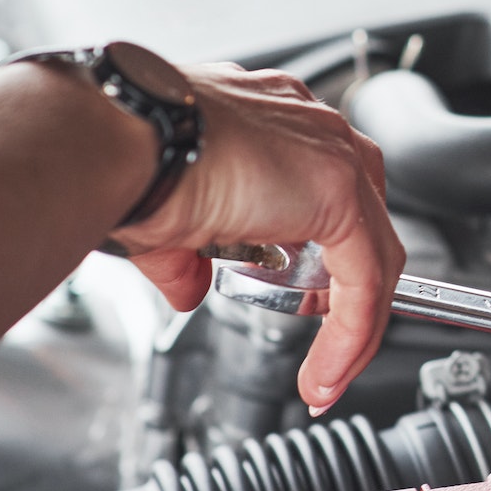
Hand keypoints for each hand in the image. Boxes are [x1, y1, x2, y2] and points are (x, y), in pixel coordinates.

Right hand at [109, 63, 404, 410]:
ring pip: (375, 253)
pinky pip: (367, 279)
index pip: (327, 189)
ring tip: (328, 369)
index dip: (323, 253)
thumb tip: (189, 291)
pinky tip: (327, 371)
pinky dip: (353, 333)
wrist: (115, 140)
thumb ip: (189, 259)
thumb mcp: (166, 222)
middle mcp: (311, 126)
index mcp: (275, 119)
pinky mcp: (340, 190)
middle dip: (347, 284)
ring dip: (357, 322)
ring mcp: (331, 151)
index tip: (307, 300)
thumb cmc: (125, 161)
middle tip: (322, 331)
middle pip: (364, 217)